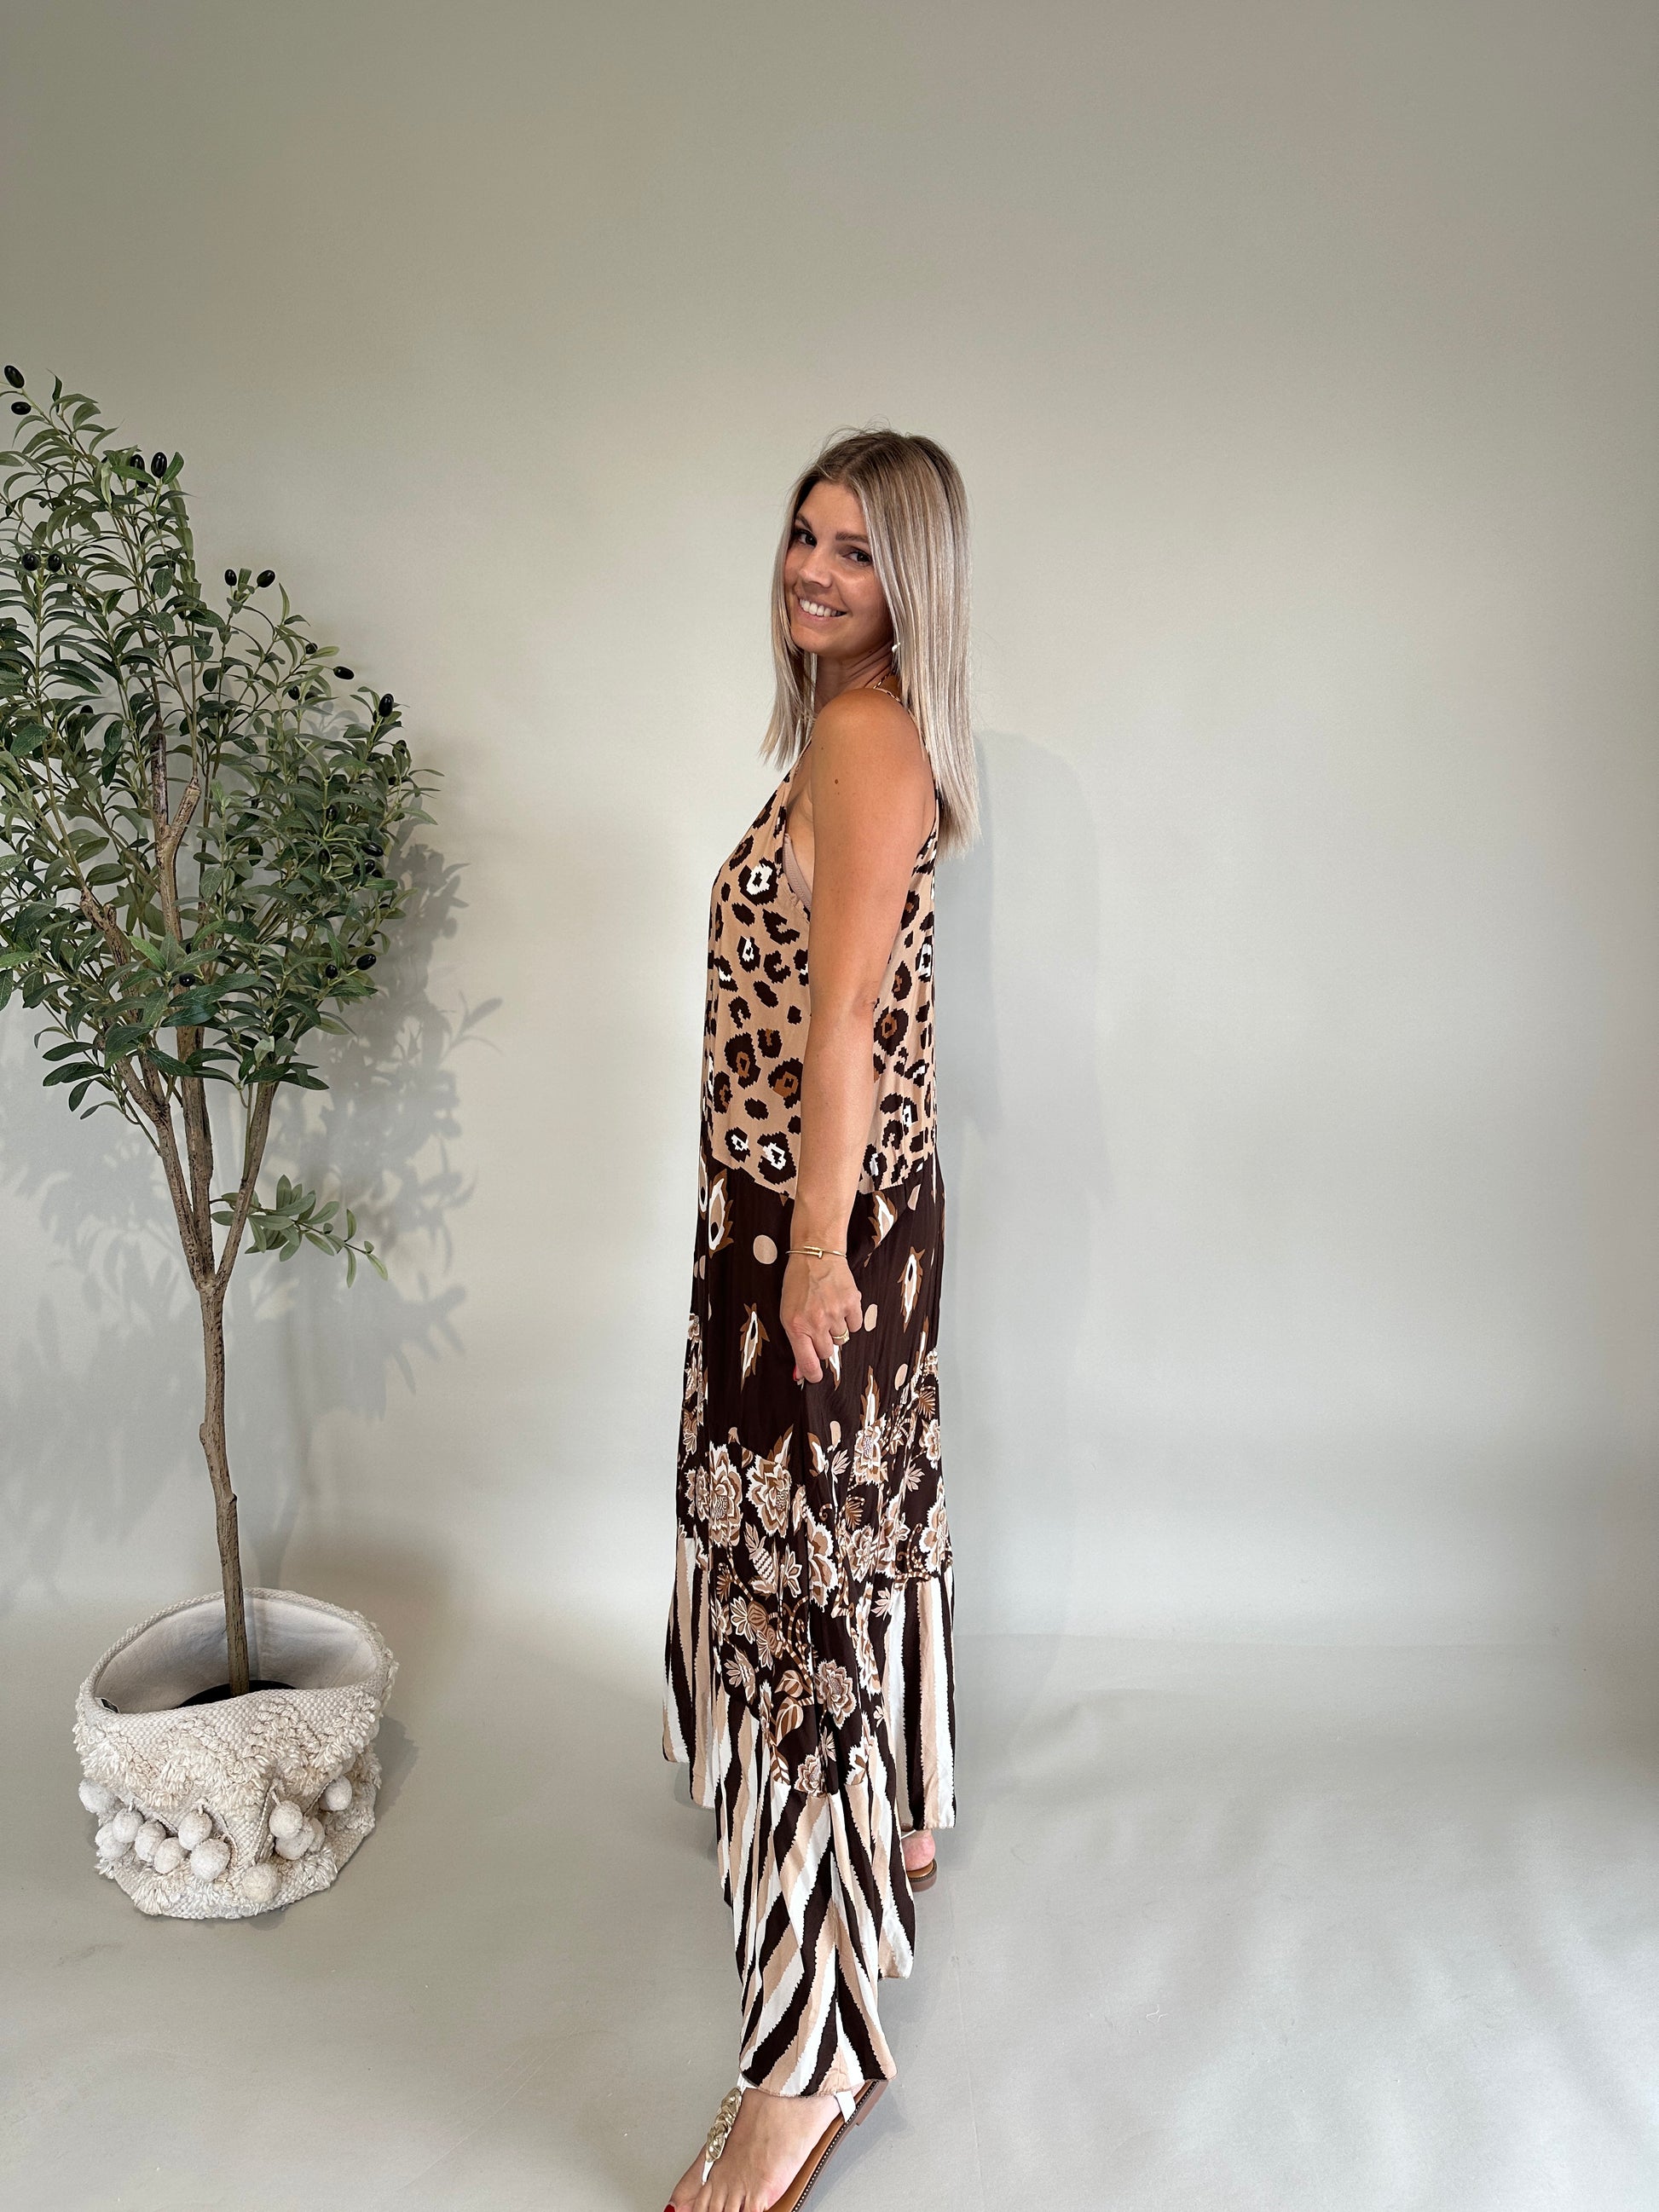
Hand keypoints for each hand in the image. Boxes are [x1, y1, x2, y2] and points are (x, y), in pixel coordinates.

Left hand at [781, 1252, 863, 1383]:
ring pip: (842, 1339)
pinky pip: (855, 1326)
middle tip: (818, 1324)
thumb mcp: (788, 1313)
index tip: (814, 1377)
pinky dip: (850, 1319)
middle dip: (823, 1343)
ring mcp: (835, 1313)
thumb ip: (796, 1343)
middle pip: (827, 1352)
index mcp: (796, 1326)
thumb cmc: (798, 1283)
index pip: (807, 1363)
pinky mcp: (852, 1303)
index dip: (812, 1374)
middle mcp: (816, 1322)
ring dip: (836, 1329)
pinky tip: (840, 1305)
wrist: (816, 1254)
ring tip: (828, 1308)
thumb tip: (800, 1373)